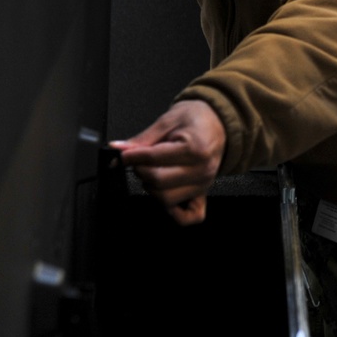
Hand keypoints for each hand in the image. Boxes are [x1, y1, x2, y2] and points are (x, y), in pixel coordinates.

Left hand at [111, 100, 225, 225]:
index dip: (131, 157)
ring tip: (153, 171)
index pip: (153, 159)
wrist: (217, 123)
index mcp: (195, 148)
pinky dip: (175, 212)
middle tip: (138, 161)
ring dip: (152, 187)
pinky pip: (189, 216)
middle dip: (140, 170)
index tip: (123, 155)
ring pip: (166, 199)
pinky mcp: (203, 193)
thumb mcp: (167, 121)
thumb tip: (119, 149)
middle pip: (158, 181)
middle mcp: (202, 169)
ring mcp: (203, 184)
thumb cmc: (196, 119)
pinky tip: (166, 193)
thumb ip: (142, 139)